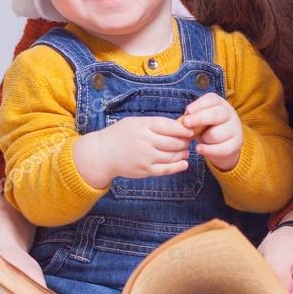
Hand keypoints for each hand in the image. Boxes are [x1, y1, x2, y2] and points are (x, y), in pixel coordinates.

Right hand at [74, 115, 193, 187]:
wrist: (102, 154)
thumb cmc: (120, 134)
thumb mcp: (136, 122)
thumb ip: (155, 124)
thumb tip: (178, 126)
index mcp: (143, 126)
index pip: (169, 127)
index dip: (183, 129)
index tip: (190, 130)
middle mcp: (146, 142)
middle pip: (174, 142)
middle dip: (185, 141)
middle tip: (189, 140)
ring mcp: (146, 158)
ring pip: (172, 156)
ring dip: (183, 153)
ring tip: (185, 150)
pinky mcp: (145, 171)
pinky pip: (166, 170)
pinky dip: (178, 167)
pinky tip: (184, 163)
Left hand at [181, 92, 242, 170]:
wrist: (225, 143)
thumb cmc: (207, 127)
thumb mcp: (200, 118)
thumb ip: (192, 117)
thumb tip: (183, 121)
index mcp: (219, 103)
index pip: (211, 100)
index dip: (199, 105)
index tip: (188, 110)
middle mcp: (229, 113)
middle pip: (215, 114)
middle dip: (199, 118)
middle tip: (186, 123)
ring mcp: (234, 129)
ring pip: (215, 134)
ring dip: (204, 138)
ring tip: (201, 139)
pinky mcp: (236, 144)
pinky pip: (221, 149)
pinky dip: (207, 150)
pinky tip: (199, 149)